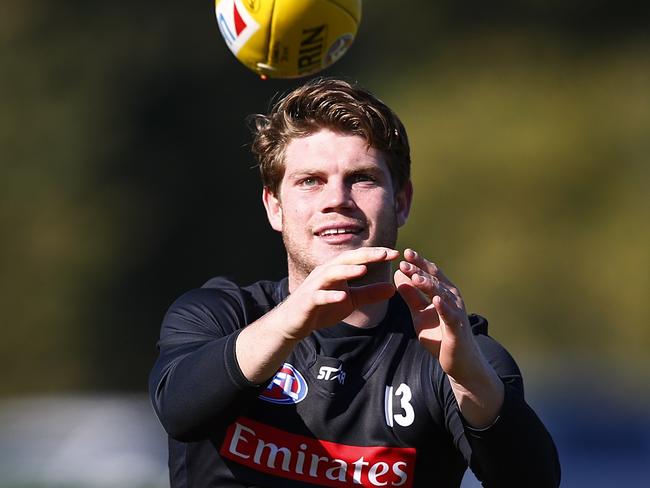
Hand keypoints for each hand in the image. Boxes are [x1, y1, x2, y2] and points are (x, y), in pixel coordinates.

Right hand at [279, 247, 398, 339]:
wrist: (294, 322)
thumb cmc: (323, 307)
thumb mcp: (351, 300)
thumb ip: (370, 293)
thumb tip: (393, 288)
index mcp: (336, 270)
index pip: (358, 258)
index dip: (376, 254)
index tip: (396, 253)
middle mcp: (325, 272)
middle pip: (346, 259)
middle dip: (365, 256)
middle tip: (385, 254)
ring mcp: (315, 286)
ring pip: (331, 273)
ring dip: (347, 271)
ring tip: (364, 270)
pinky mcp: (307, 301)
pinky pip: (319, 296)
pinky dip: (330, 295)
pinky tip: (342, 296)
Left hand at [393, 248, 485, 386]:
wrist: (460, 362)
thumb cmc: (440, 335)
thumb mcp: (419, 314)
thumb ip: (410, 296)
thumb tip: (398, 275)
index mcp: (443, 293)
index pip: (430, 274)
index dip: (419, 263)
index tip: (405, 252)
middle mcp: (452, 298)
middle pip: (435, 280)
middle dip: (419, 271)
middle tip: (404, 262)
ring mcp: (456, 312)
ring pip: (442, 295)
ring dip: (429, 285)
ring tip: (416, 277)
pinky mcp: (457, 328)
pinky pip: (450, 316)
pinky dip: (444, 307)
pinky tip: (436, 300)